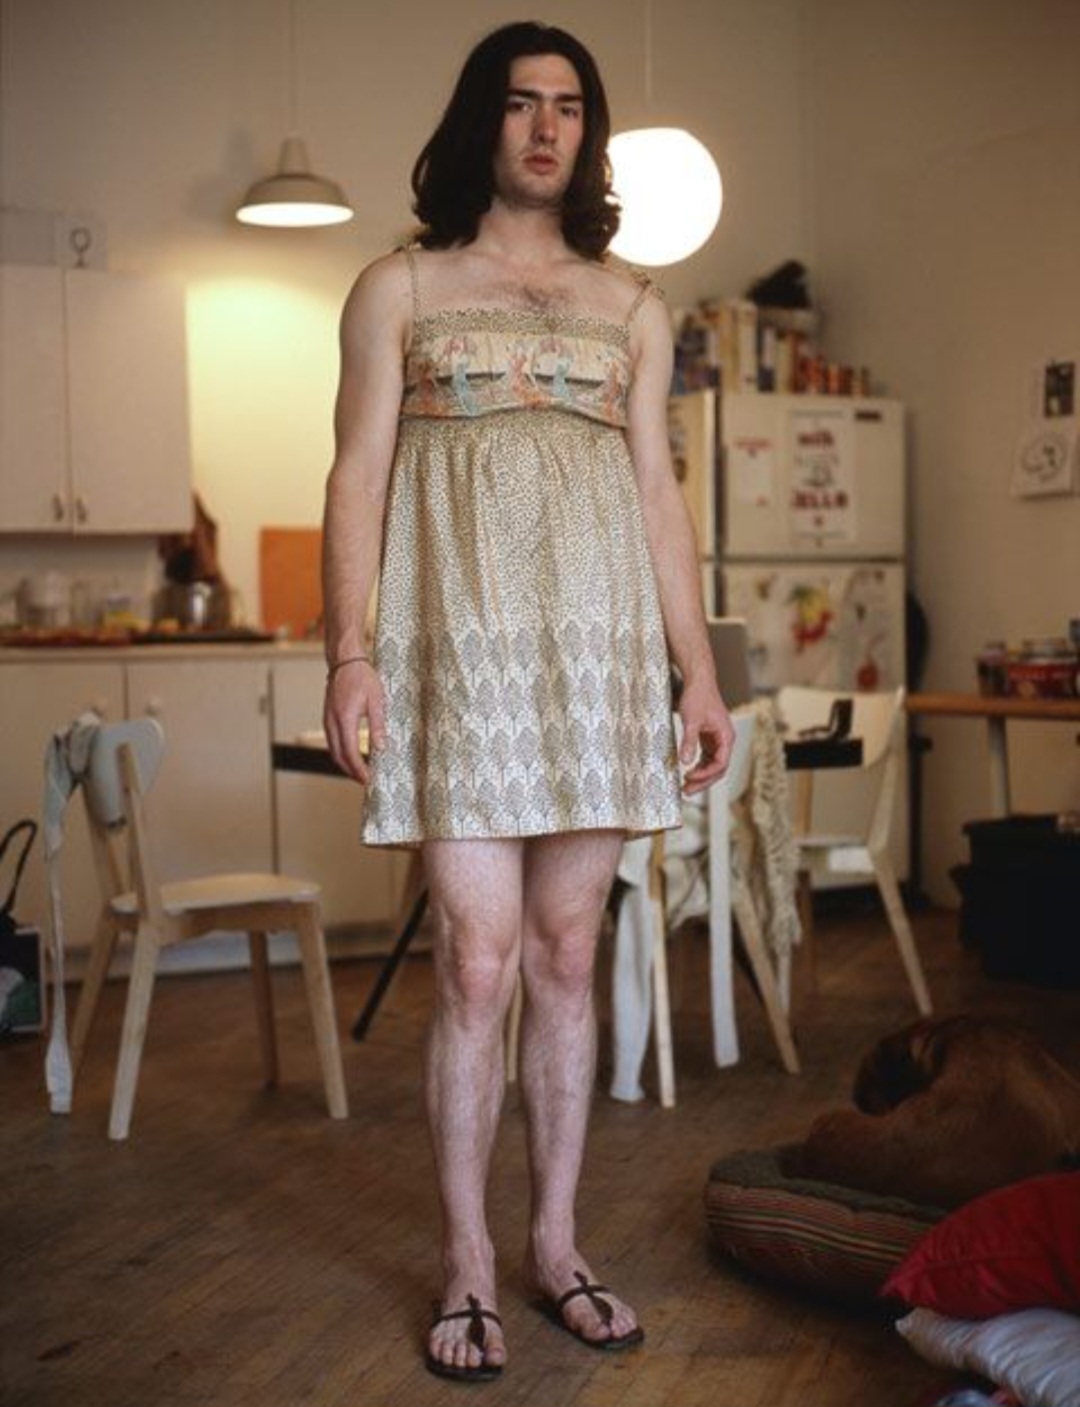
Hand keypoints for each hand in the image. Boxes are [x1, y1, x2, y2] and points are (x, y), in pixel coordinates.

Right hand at [323, 660, 386, 784]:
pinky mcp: (328, 718)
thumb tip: (381, 748)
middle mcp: (332, 722)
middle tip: (365, 781)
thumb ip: (378, 726)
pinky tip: (351, 755)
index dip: (359, 769)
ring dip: (345, 764)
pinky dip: (341, 753)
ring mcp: (327, 720)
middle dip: (351, 772)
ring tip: (360, 771)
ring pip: (333, 751)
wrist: (345, 661)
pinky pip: (332, 742)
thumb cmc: (361, 677)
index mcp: (344, 719)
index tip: (368, 779)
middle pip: (338, 756)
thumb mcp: (376, 701)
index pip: (350, 752)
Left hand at [677, 676, 734, 795]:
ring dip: (700, 776)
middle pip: (718, 769)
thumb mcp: (691, 720)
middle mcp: (725, 740)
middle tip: (687, 791)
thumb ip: (689, 741)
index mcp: (726, 737)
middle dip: (703, 781)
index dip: (706, 774)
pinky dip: (698, 766)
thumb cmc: (698, 697)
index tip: (689, 777)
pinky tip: (687, 772)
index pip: (720, 763)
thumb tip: (686, 762)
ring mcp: (717, 740)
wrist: (699, 681)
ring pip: (712, 765)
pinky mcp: (709, 738)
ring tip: (685, 786)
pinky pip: (706, 758)